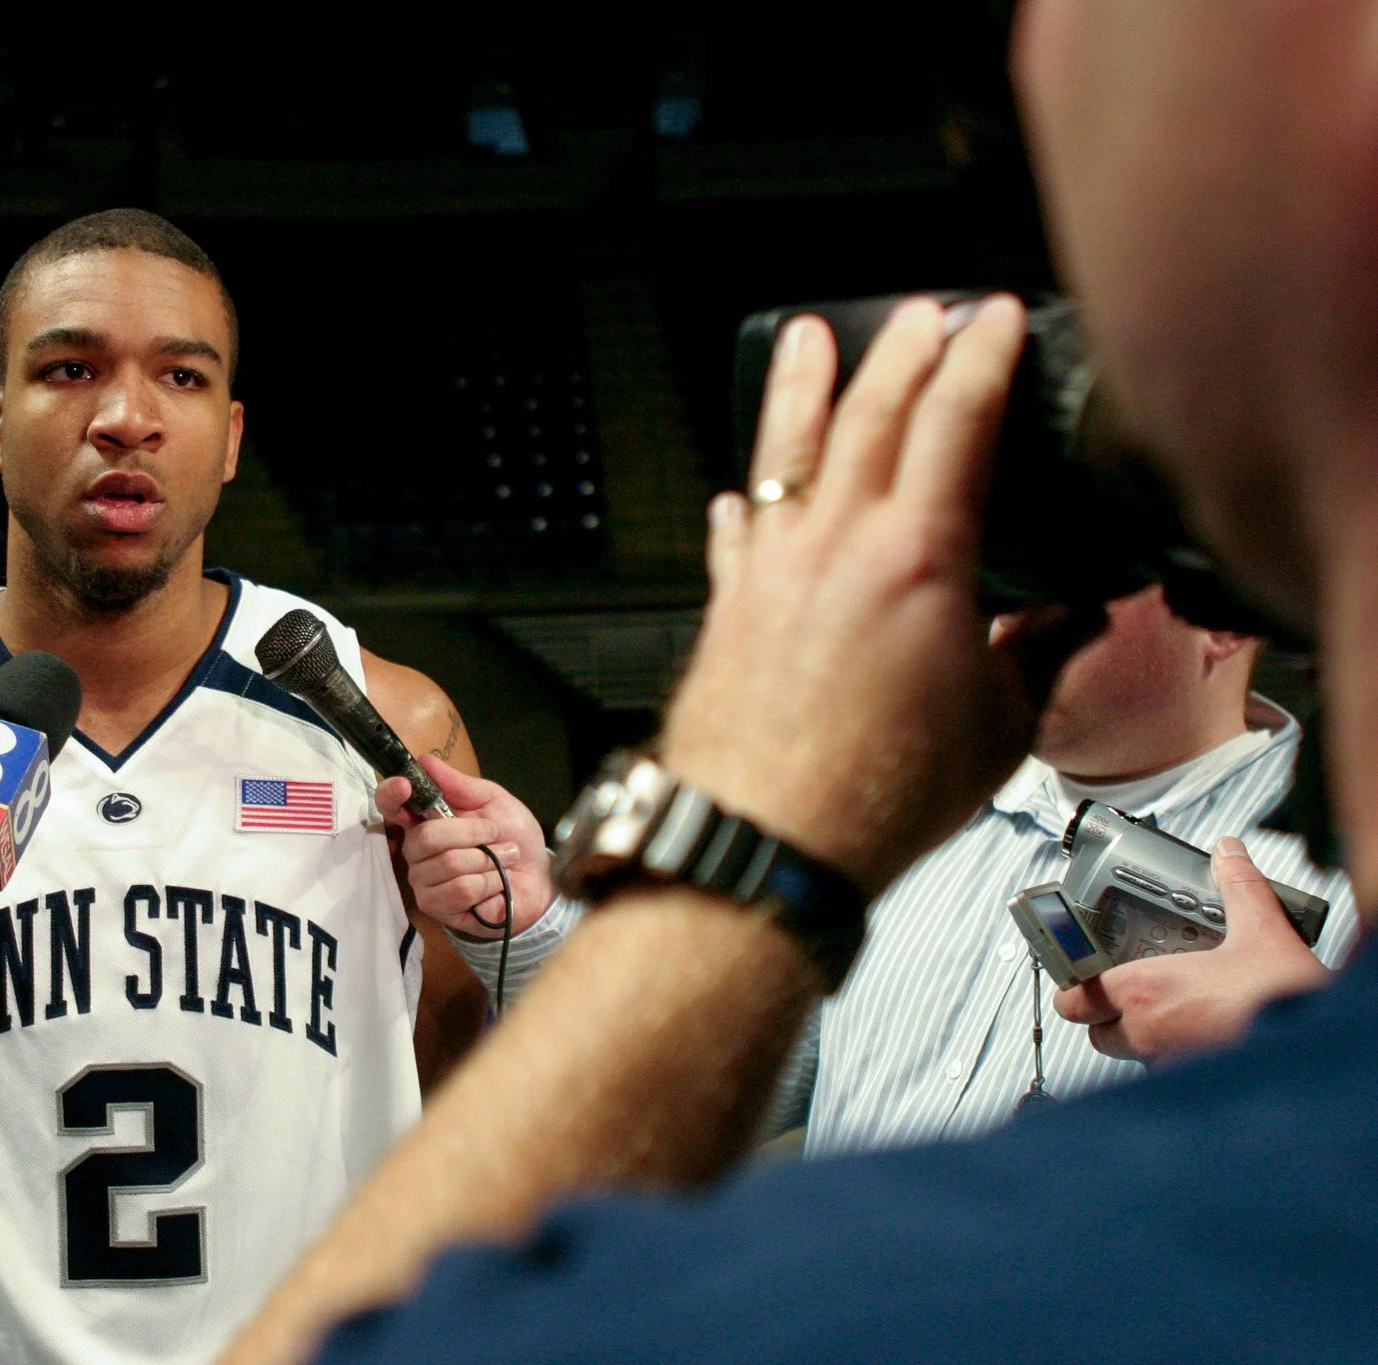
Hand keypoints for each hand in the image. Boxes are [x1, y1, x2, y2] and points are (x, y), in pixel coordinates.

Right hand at [378, 754, 554, 937]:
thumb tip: (425, 761)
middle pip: (424, 838)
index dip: (391, 795)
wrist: (537, 879)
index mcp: (424, 819)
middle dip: (471, 832)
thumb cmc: (513, 837)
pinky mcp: (438, 907)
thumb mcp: (493, 801)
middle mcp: (416, 850)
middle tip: (495, 834)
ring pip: (447, 864)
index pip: (390, 805)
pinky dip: (489, 882)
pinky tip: (497, 883)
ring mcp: (424, 881)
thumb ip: (460, 784)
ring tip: (503, 859)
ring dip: (487, 859)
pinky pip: (460, 889)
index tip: (406, 786)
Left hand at [659, 297, 1100, 895]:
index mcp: (918, 555)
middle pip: (870, 413)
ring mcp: (771, 569)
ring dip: (799, 387)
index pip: (956, 419)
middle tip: (920, 313)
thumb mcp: (998, 726)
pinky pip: (735, 536)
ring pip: (785, 451)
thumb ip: (1038, 656)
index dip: (981, 356)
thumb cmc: (872, 792)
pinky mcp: (727, 607)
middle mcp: (835, 543)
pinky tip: (735, 497)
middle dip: (901, 350)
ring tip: (803, 341)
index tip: (993, 318)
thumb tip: (1073, 621)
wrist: (760, 836)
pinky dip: (742, 507)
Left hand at [1054, 837, 1328, 1063]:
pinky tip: (1204, 1037)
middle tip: (1135, 996)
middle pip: (1097, 1035)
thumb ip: (1238, 888)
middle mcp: (1147, 1034)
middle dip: (1109, 1018)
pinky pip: (1168, 1074)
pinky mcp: (1196, 1087)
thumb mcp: (1261, 931)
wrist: (1321, 1054)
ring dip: (1143, 1038)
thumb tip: (1229, 854)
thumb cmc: (1284, 1000)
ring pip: (1132, 1057)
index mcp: (1145, 991)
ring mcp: (1169, 1066)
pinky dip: (1176, 1058)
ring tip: (1175, 1013)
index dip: (1076, 991)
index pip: (1074, 1001)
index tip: (1087, 980)